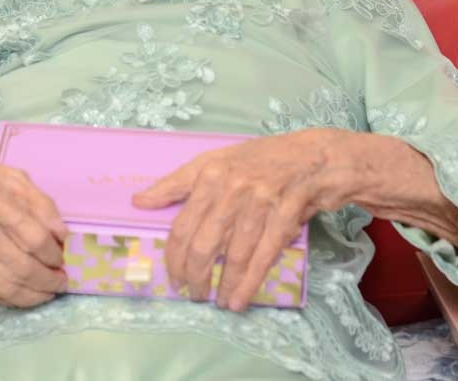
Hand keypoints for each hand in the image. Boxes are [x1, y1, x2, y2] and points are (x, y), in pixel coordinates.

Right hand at [0, 158, 69, 307]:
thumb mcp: (5, 174)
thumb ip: (36, 200)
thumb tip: (61, 231)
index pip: (30, 233)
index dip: (53, 250)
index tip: (64, 255)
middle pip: (20, 264)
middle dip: (48, 277)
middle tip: (63, 278)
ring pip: (5, 285)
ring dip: (35, 293)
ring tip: (51, 289)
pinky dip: (12, 298)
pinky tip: (27, 293)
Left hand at [132, 129, 356, 311]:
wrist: (317, 157)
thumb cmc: (263, 159)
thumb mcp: (217, 160)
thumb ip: (177, 183)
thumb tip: (139, 201)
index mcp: (211, 172)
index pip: (182, 224)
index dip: (174, 257)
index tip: (173, 277)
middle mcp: (233, 186)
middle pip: (205, 243)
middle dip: (195, 276)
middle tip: (193, 293)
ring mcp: (261, 200)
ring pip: (234, 254)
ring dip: (224, 285)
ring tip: (218, 301)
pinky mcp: (286, 214)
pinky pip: (263, 256)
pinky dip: (250, 283)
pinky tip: (239, 300)